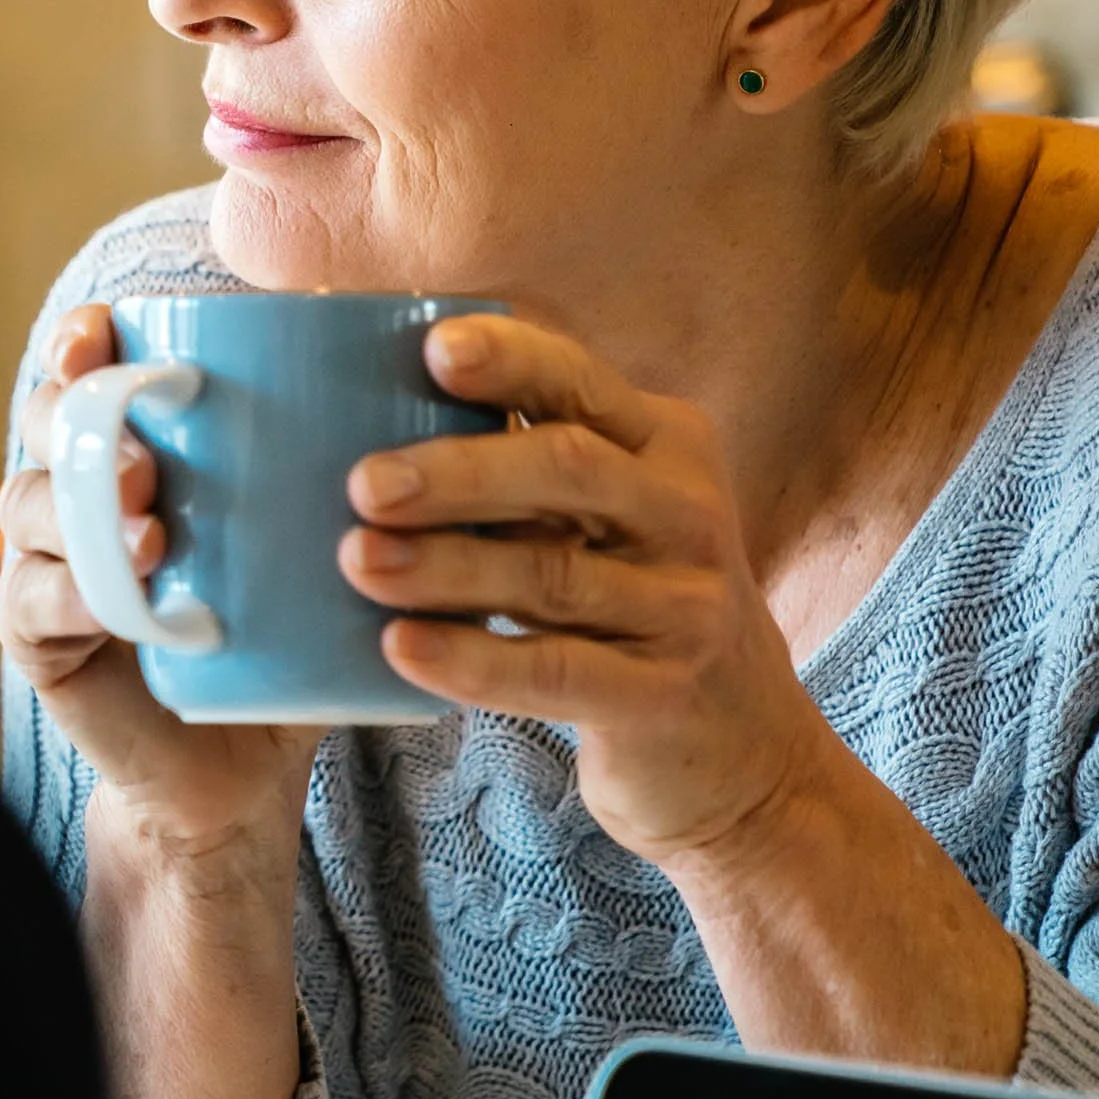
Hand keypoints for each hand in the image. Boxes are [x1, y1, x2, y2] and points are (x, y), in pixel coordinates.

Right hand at [0, 304, 320, 861]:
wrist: (245, 759)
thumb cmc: (288, 626)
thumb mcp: (321, 538)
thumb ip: (353, 467)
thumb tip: (421, 375)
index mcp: (136, 443)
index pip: (88, 368)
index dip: (82, 343)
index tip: (103, 334)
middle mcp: (76, 488)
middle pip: (47, 422)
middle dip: (82, 420)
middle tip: (148, 456)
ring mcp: (46, 560)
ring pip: (28, 502)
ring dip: (84, 510)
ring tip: (151, 532)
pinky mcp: (38, 636)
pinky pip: (33, 600)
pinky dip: (71, 594)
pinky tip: (112, 601)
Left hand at [338, 315, 826, 867]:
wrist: (740, 749)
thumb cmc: (633, 604)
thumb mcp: (613, 516)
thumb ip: (531, 470)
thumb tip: (374, 420)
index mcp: (667, 445)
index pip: (584, 382)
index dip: (512, 359)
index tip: (434, 349)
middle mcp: (688, 514)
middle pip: (569, 470)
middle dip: (460, 471)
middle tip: (364, 484)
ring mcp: (684, 608)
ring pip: (551, 574)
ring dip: (446, 565)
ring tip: (358, 561)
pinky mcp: (661, 696)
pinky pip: (555, 670)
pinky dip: (473, 658)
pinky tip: (402, 646)